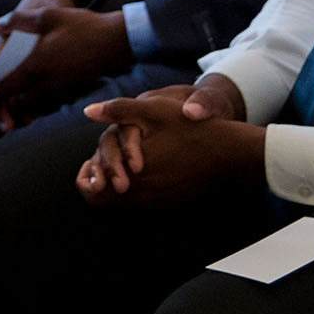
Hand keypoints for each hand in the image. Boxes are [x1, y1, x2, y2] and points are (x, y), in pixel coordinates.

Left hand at [0, 0, 132, 125]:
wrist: (117, 42)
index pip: (3, 85)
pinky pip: (44, 103)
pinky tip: (29, 97)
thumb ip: (16, 21)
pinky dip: (32, 104)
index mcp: (34, 65)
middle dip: (0, 106)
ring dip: (15, 106)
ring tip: (6, 102)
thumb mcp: (47, 16)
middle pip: (13, 103)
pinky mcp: (68, 91)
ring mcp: (58, 90)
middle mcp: (44, 83)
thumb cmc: (83, 26)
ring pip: (29, 106)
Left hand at [76, 74, 255, 207]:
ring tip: (123, 161)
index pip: (92, 193)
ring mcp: (159, 202)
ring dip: (118, 184)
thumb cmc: (189, 128)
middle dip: (100, 180)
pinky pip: (146, 201)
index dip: (84, 179)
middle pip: (106, 200)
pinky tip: (145, 167)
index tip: (87, 165)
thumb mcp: (152, 110)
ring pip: (126, 201)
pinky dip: (138, 188)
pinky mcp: (172, 203)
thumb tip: (88, 110)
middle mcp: (143, 195)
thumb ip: (117, 110)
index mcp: (131, 176)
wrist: (229, 154)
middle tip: (101, 163)